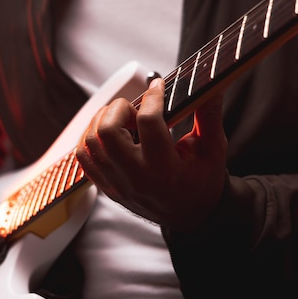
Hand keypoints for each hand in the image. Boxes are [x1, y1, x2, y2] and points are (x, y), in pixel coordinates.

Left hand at [76, 78, 227, 231]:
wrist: (191, 215)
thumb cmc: (202, 179)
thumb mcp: (213, 148)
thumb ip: (209, 114)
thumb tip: (212, 84)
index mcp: (164, 169)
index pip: (148, 122)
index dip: (153, 96)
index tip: (159, 85)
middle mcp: (136, 178)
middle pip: (108, 132)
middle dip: (119, 109)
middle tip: (136, 110)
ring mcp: (117, 184)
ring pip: (91, 142)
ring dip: (102, 121)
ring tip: (124, 119)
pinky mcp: (107, 187)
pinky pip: (84, 157)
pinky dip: (92, 138)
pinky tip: (110, 133)